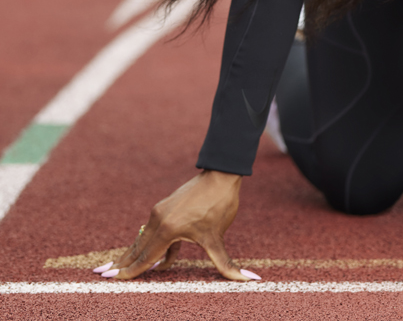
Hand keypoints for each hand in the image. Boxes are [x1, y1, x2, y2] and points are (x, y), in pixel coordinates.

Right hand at [93, 170, 260, 281]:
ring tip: (116, 266)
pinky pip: (153, 229)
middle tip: (101, 275)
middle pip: (138, 248)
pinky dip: (149, 243)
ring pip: (144, 238)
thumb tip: (249, 279)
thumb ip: (226, 263)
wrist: (221, 174)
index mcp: (168, 229)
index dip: (129, 272)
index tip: (110, 280)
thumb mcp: (219, 238)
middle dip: (122, 263)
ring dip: (134, 253)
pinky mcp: (165, 206)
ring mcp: (160, 211)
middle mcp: (158, 220)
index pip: (145, 258)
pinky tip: (157, 258)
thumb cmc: (220, 205)